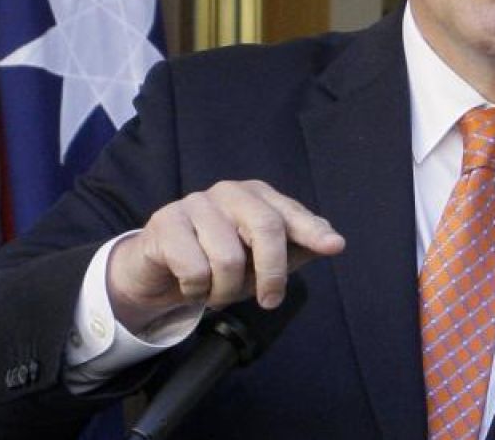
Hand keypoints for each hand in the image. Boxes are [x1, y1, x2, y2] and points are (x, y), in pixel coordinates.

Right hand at [106, 180, 344, 331]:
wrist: (160, 272)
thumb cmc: (218, 263)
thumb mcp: (260, 262)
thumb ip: (296, 249)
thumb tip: (333, 242)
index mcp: (258, 196)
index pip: (289, 213)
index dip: (312, 231)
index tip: (334, 247)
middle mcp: (230, 192)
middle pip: (265, 228)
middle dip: (272, 272)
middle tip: (269, 301)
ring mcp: (196, 203)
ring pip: (228, 257)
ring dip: (225, 291)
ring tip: (217, 293)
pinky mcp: (166, 222)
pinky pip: (194, 270)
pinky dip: (196, 291)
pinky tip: (190, 286)